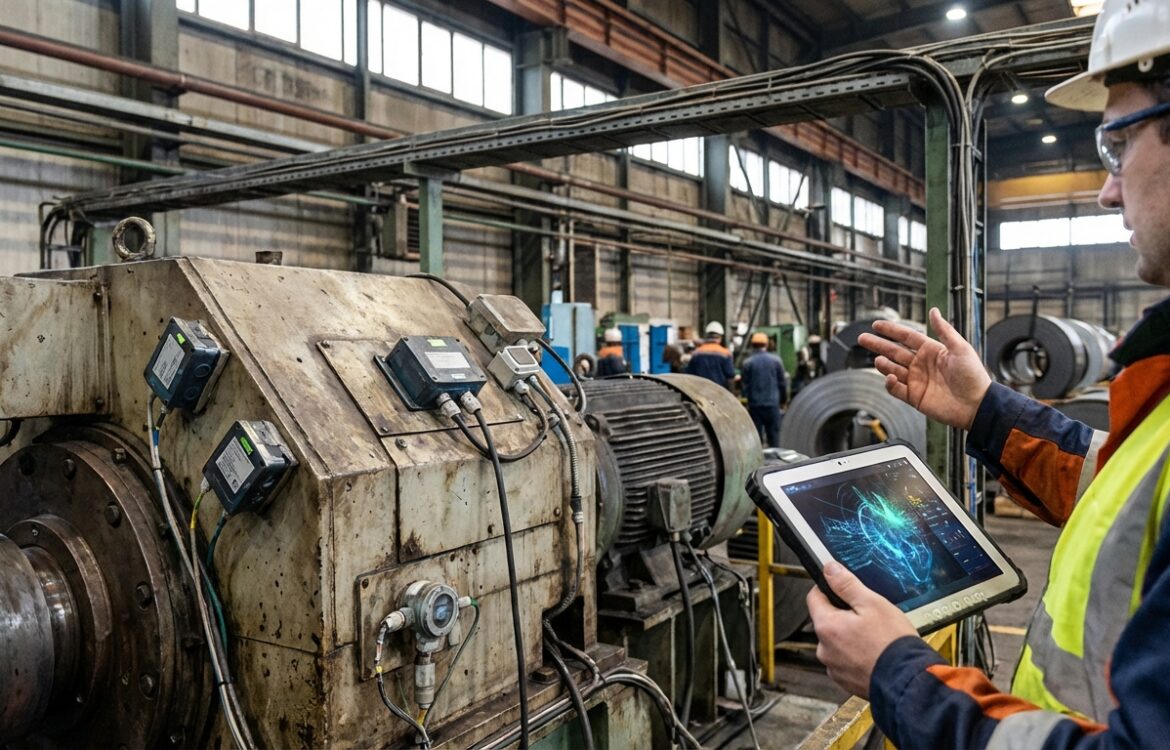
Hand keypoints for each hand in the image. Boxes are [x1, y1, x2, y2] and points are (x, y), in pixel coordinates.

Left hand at [807, 561, 916, 698]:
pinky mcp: (845, 681)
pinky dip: (857, 655)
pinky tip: (875, 653)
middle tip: (868, 616)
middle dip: (844, 615)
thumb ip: (847, 585)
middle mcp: (824, 649)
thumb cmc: (892, 644)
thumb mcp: (873, 603)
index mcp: (826, 626)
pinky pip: (846, 660)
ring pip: (837, 642)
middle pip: (827, 621)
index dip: (828, 588)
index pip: (814, 597)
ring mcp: (834, 667)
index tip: (842, 588)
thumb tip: (829, 569)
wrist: (908, 682)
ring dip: (850, 637)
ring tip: (875, 638)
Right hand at [857, 307, 990, 429]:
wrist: (976, 405)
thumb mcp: (961, 348)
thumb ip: (944, 330)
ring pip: (893, 369)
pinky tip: (891, 378)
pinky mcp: (915, 397)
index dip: (892, 330)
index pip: (907, 337)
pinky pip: (897, 389)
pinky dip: (891, 384)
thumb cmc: (973, 376)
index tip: (876, 325)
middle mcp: (922, 365)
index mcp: (932, 351)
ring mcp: (917, 381)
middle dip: (878, 345)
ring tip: (878, 360)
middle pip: (894, 352)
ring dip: (884, 364)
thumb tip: (934, 310)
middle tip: (862, 338)